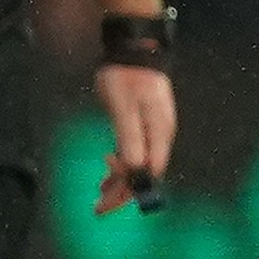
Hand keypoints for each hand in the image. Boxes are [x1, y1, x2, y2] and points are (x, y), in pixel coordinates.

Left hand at [90, 60, 175, 214]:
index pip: (147, 173)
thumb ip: (130, 138)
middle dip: (123, 192)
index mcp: (158, 134)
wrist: (134, 50)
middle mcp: (159, 135)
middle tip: (98, 208)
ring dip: (121, 180)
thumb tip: (135, 168)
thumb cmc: (126, 77)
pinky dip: (122, 164)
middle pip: (144, 173)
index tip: (107, 203)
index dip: (129, 192)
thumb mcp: (123, 108)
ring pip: (139, 164)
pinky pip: (135, 151)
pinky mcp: (144, 123)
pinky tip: (109, 169)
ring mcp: (153, 129)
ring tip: (99, 194)